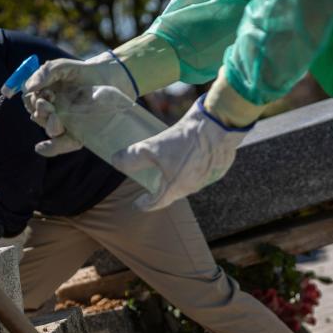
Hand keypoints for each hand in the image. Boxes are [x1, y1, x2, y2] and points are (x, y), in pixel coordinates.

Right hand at [22, 55, 133, 156]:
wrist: (106, 79)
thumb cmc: (81, 72)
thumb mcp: (62, 68)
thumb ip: (45, 73)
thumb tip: (26, 87)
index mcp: (44, 95)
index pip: (30, 101)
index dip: (31, 100)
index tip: (40, 94)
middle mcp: (51, 111)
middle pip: (38, 116)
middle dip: (40, 111)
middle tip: (46, 105)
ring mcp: (63, 123)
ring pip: (49, 129)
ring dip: (49, 125)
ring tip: (55, 118)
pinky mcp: (76, 134)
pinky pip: (62, 144)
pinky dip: (51, 147)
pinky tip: (41, 148)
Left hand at [112, 96, 249, 210]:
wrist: (216, 128)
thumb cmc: (183, 140)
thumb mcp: (150, 147)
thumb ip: (130, 158)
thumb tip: (115, 162)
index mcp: (174, 188)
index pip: (156, 203)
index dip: (145, 204)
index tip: (138, 203)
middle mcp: (191, 188)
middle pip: (172, 193)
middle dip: (162, 188)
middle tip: (153, 179)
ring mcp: (206, 180)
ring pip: (188, 183)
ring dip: (178, 177)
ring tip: (171, 165)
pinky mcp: (217, 169)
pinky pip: (202, 173)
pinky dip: (193, 168)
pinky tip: (190, 155)